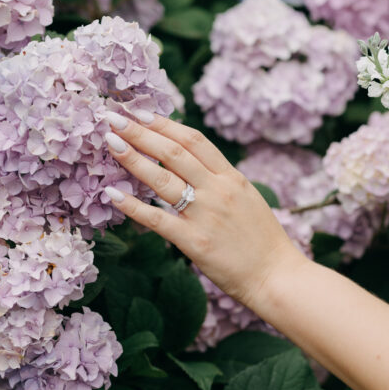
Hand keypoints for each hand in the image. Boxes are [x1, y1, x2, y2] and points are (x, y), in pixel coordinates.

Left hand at [102, 111, 306, 310]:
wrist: (278, 277)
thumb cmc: (263, 242)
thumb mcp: (247, 199)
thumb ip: (221, 182)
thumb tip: (190, 166)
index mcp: (232, 178)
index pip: (193, 140)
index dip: (164, 124)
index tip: (140, 113)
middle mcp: (219, 190)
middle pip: (174, 152)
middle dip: (141, 132)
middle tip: (114, 118)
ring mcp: (206, 215)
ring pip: (162, 178)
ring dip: (132, 158)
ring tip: (110, 143)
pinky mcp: (196, 242)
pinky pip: (158, 219)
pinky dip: (133, 205)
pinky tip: (112, 194)